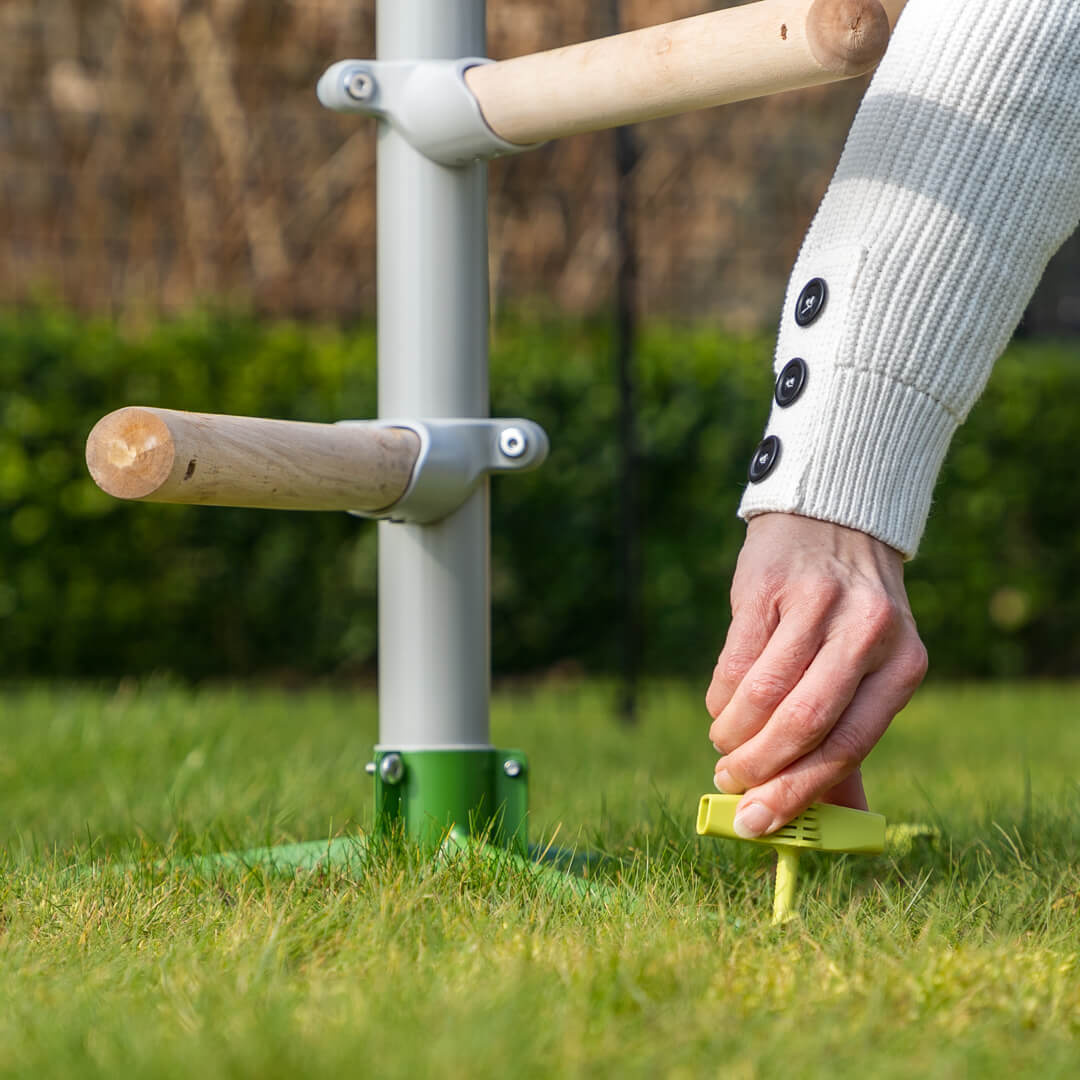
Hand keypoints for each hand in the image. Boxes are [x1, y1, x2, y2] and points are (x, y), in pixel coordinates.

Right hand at [706, 512, 926, 837]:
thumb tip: (828, 829)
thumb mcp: (868, 673)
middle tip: (730, 785)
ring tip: (724, 746)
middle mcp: (868, 634)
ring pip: (763, 695)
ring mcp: (817, 605)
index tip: (756, 823)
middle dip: (759, 769)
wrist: (832, 524)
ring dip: (733, 735)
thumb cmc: (847, 620)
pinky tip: (722, 706)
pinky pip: (733, 662)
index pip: (849, 744)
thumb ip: (848, 745)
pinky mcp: (768, 587)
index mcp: (904, 667)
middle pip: (804, 723)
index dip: (798, 792)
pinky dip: (720, 698)